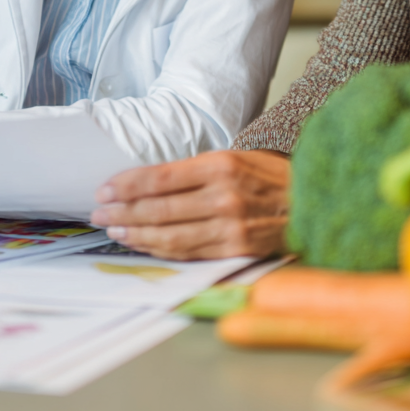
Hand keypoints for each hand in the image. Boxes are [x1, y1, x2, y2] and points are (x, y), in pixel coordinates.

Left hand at [91, 149, 290, 260]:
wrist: (310, 199)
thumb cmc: (266, 176)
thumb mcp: (232, 158)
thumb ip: (193, 171)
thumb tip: (146, 183)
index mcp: (220, 165)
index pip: (160, 178)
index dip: (127, 186)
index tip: (104, 190)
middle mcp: (224, 196)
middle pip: (159, 208)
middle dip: (123, 212)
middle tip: (99, 213)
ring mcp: (230, 226)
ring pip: (169, 234)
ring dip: (135, 234)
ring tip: (113, 230)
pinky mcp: (236, 249)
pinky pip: (188, 252)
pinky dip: (160, 249)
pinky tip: (142, 243)